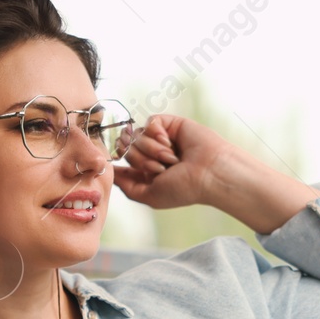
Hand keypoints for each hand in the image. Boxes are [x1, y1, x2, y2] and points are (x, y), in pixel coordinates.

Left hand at [111, 113, 236, 210]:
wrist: (209, 172)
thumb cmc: (184, 188)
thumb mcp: (150, 195)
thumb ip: (126, 186)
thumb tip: (110, 172)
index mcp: (147, 172)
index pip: (122, 161)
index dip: (123, 163)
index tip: (135, 170)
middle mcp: (152, 154)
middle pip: (127, 149)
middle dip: (142, 161)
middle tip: (163, 169)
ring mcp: (161, 138)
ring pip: (136, 135)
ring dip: (152, 150)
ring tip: (171, 159)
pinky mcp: (169, 124)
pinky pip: (149, 123)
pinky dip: (157, 134)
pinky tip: (169, 143)